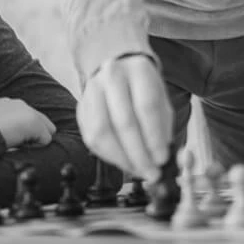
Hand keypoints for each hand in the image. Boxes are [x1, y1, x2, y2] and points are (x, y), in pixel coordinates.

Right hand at [0, 98, 56, 148]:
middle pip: (42, 122)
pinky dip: (35, 147)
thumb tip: (4, 140)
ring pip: (45, 131)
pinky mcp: (34, 123)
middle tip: (16, 146)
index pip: (27, 117)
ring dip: (33, 141)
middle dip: (34, 135)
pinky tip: (18, 148)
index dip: (26, 132)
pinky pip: (45, 140)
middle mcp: (19, 104)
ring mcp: (28, 112)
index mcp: (6, 105)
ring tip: (15, 147)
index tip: (14, 143)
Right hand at [77, 53, 171, 181]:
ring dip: (121, 158)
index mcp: (139, 70)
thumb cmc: (144, 90)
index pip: (147, 107)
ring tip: (137, 170)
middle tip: (151, 173)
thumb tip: (161, 158)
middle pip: (124, 121)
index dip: (154, 137)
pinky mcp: (81, 107)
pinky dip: (108, 156)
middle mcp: (113, 76)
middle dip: (139, 154)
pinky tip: (123, 162)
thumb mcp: (162, 101)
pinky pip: (91, 138)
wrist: (119, 71)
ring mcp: (92, 91)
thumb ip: (163, 127)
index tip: (162, 160)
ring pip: (102, 132)